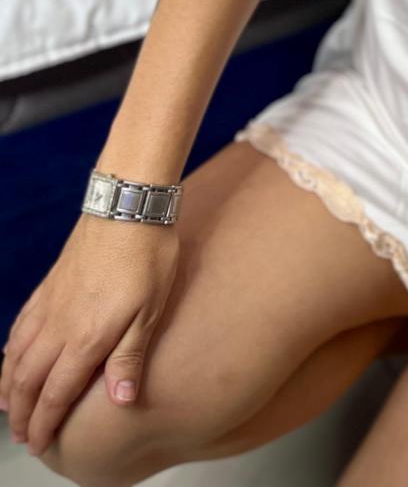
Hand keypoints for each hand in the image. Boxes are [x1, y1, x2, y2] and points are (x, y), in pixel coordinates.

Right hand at [0, 210, 179, 457]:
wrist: (127, 205)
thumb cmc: (148, 256)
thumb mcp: (150, 310)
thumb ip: (130, 357)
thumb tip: (120, 402)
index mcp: (85, 339)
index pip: (56, 393)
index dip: (45, 423)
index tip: (39, 444)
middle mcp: (59, 326)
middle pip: (28, 380)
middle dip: (22, 412)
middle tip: (21, 436)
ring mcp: (50, 302)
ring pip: (16, 354)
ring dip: (9, 385)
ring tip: (7, 407)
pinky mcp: (50, 283)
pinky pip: (21, 324)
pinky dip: (10, 347)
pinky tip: (10, 354)